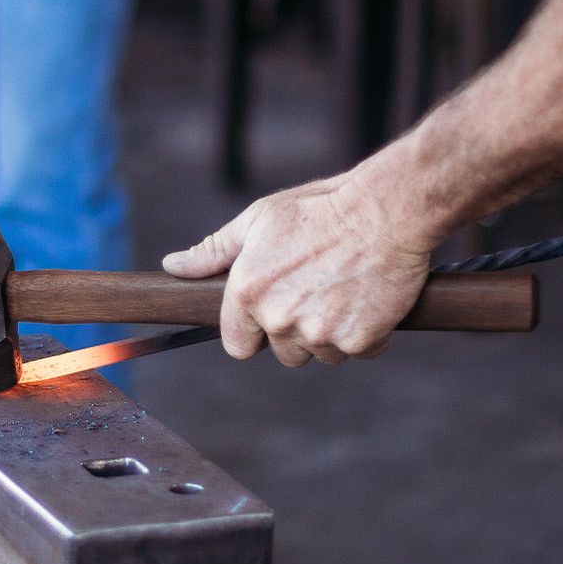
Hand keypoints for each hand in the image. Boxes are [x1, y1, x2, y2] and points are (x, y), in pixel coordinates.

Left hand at [161, 170, 439, 367]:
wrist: (388, 209)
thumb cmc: (322, 208)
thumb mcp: (259, 219)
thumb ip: (214, 251)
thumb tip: (173, 265)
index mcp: (247, 291)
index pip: (238, 345)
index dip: (256, 332)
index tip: (275, 312)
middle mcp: (278, 316)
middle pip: (283, 353)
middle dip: (299, 331)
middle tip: (321, 289)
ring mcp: (319, 332)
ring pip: (322, 355)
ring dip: (334, 333)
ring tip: (346, 289)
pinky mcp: (358, 340)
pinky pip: (359, 352)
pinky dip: (369, 334)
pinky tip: (371, 299)